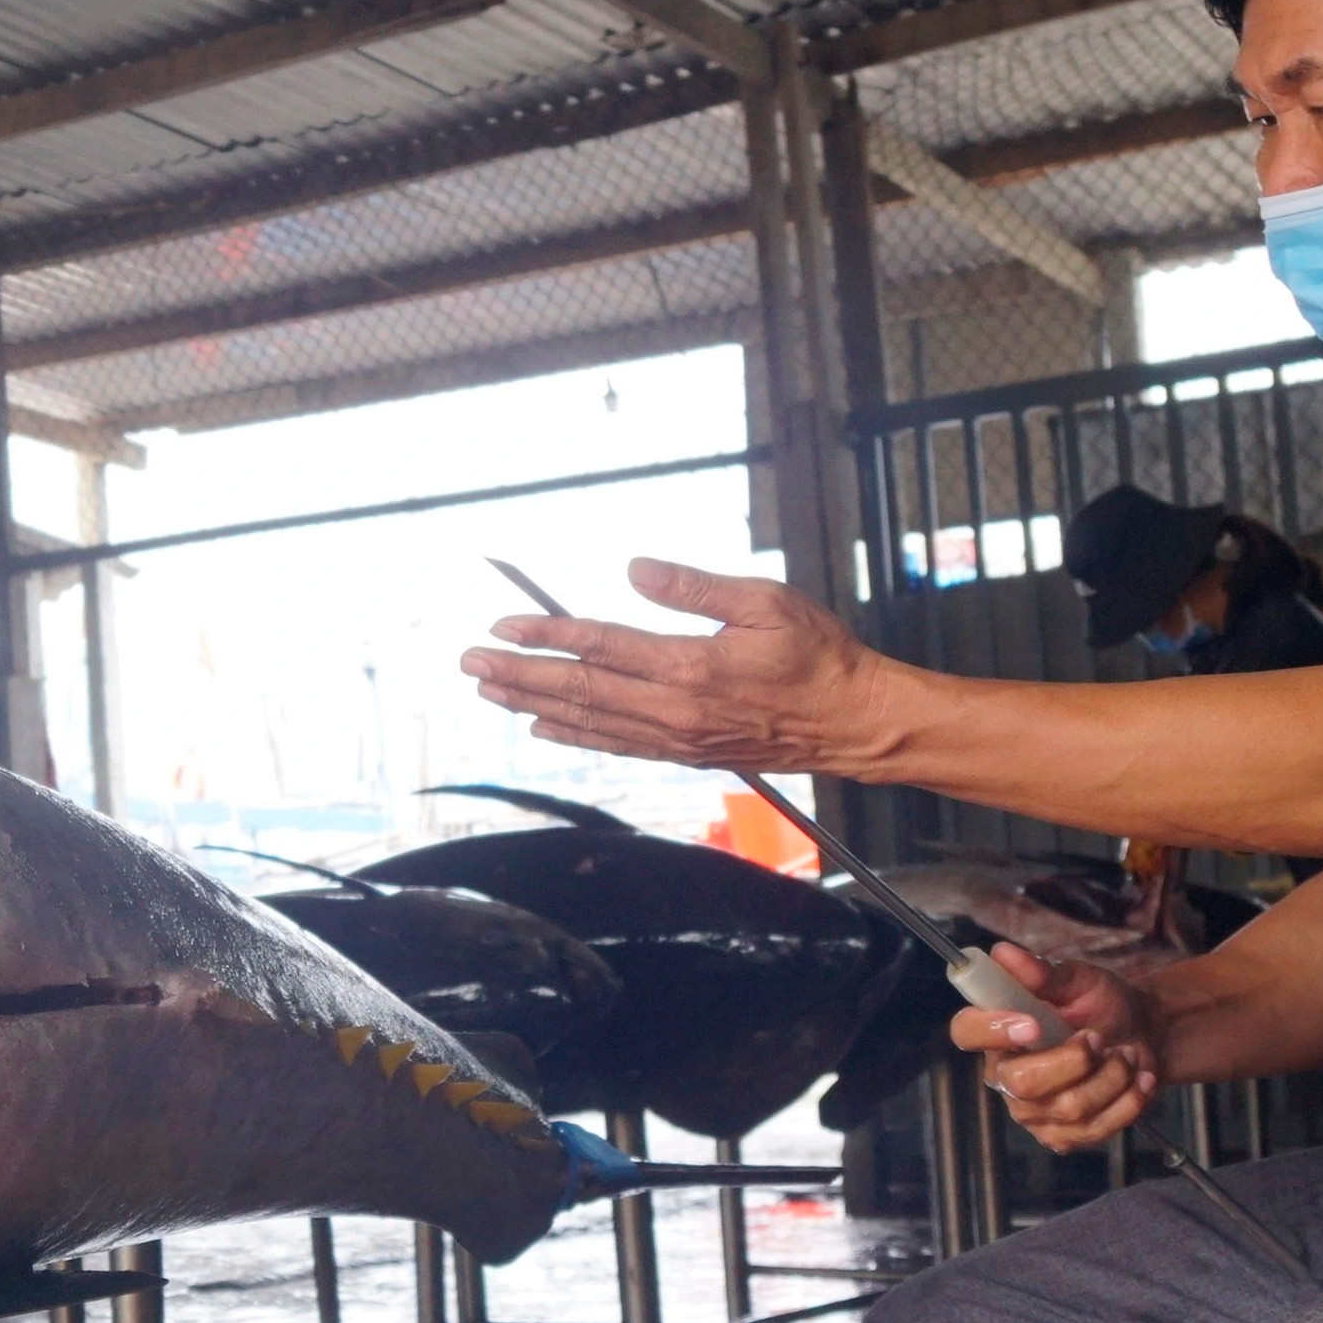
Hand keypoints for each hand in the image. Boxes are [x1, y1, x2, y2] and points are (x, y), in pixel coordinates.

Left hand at [457, 558, 882, 772]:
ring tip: (491, 692)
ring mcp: (677, 737)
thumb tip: (635, 569)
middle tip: (470, 664)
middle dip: (518, 675)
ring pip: (589, 723)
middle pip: (580, 690)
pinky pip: (616, 745)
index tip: (503, 626)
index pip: (600, 645)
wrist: (851, 723)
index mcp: (691, 667)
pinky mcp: (685, 753)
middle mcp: (674, 709)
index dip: (546, 635)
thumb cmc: (817, 656)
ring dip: (534, 705)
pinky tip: (546, 727)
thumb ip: (694, 587)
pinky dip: (574, 736)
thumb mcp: (763, 601)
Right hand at [950, 945, 1164, 1151]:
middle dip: (1075, 1060)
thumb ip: (1043, 973)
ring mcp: (1032, 1112)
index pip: (966, 1032)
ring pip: (1069, 1108)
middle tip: (1100, 1038)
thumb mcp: (1080, 981)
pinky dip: (1127, 1102)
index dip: (992, 1030)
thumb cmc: (1103, 1005)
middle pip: (1022, 1082)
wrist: (1146, 1037)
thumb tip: (1003, 954)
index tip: (1034, 1024)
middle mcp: (1005, 1074)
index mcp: (997, 1030)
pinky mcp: (1062, 1137)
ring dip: (1112, 1076)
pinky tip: (1138, 1080)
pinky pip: (1093, 1129)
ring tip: (1127, 1055)